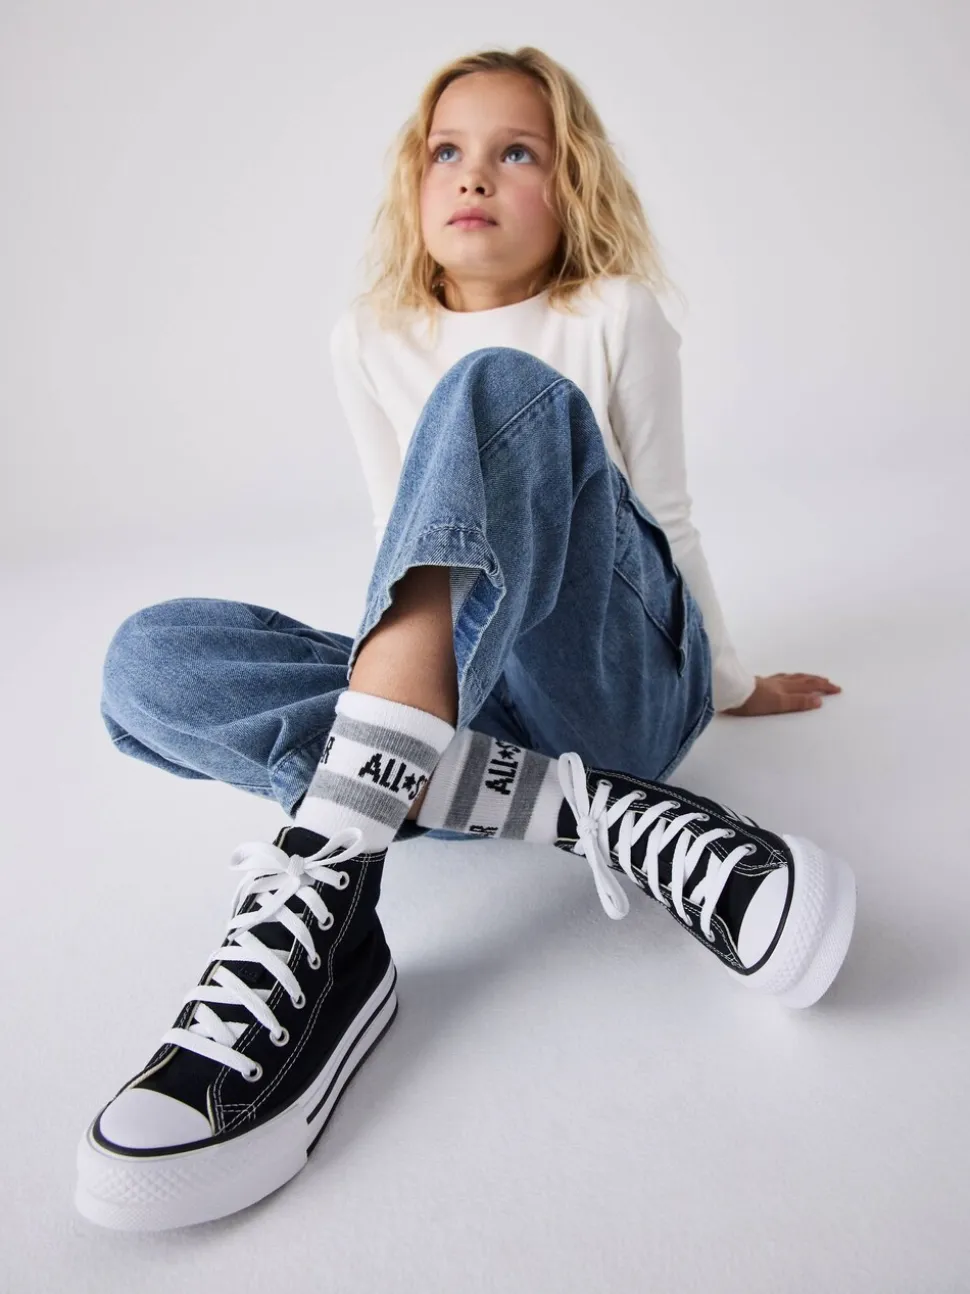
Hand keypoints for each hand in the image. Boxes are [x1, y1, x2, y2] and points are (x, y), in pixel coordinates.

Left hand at [721, 673, 841, 716]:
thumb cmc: (753, 701)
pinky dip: (787, 679)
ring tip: (810, 678)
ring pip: (791, 678)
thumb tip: (819, 700)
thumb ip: (798, 702)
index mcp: (786, 688)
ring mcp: (768, 682)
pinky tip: (783, 680)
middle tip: (828, 682)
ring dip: (803, 678)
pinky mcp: (758, 683)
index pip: (809, 686)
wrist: (730, 692)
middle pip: (802, 679)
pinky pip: (779, 679)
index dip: (823, 687)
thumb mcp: (779, 704)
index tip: (837, 689)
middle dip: (817, 681)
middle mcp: (779, 683)